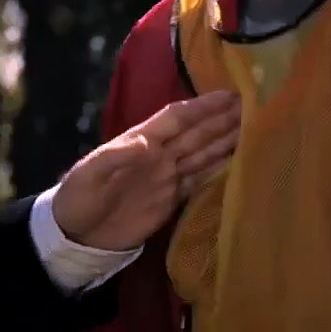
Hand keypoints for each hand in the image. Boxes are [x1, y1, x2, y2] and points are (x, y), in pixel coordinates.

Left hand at [51, 89, 239, 251]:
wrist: (75, 236)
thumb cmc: (78, 197)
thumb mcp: (90, 174)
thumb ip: (116, 157)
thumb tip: (146, 142)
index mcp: (140, 141)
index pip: (177, 118)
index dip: (202, 107)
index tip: (229, 95)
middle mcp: (159, 154)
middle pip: (196, 133)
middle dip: (223, 119)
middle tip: (254, 105)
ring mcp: (166, 177)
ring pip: (202, 154)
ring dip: (226, 140)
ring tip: (254, 128)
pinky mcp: (170, 200)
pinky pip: (199, 181)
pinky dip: (219, 170)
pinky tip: (237, 162)